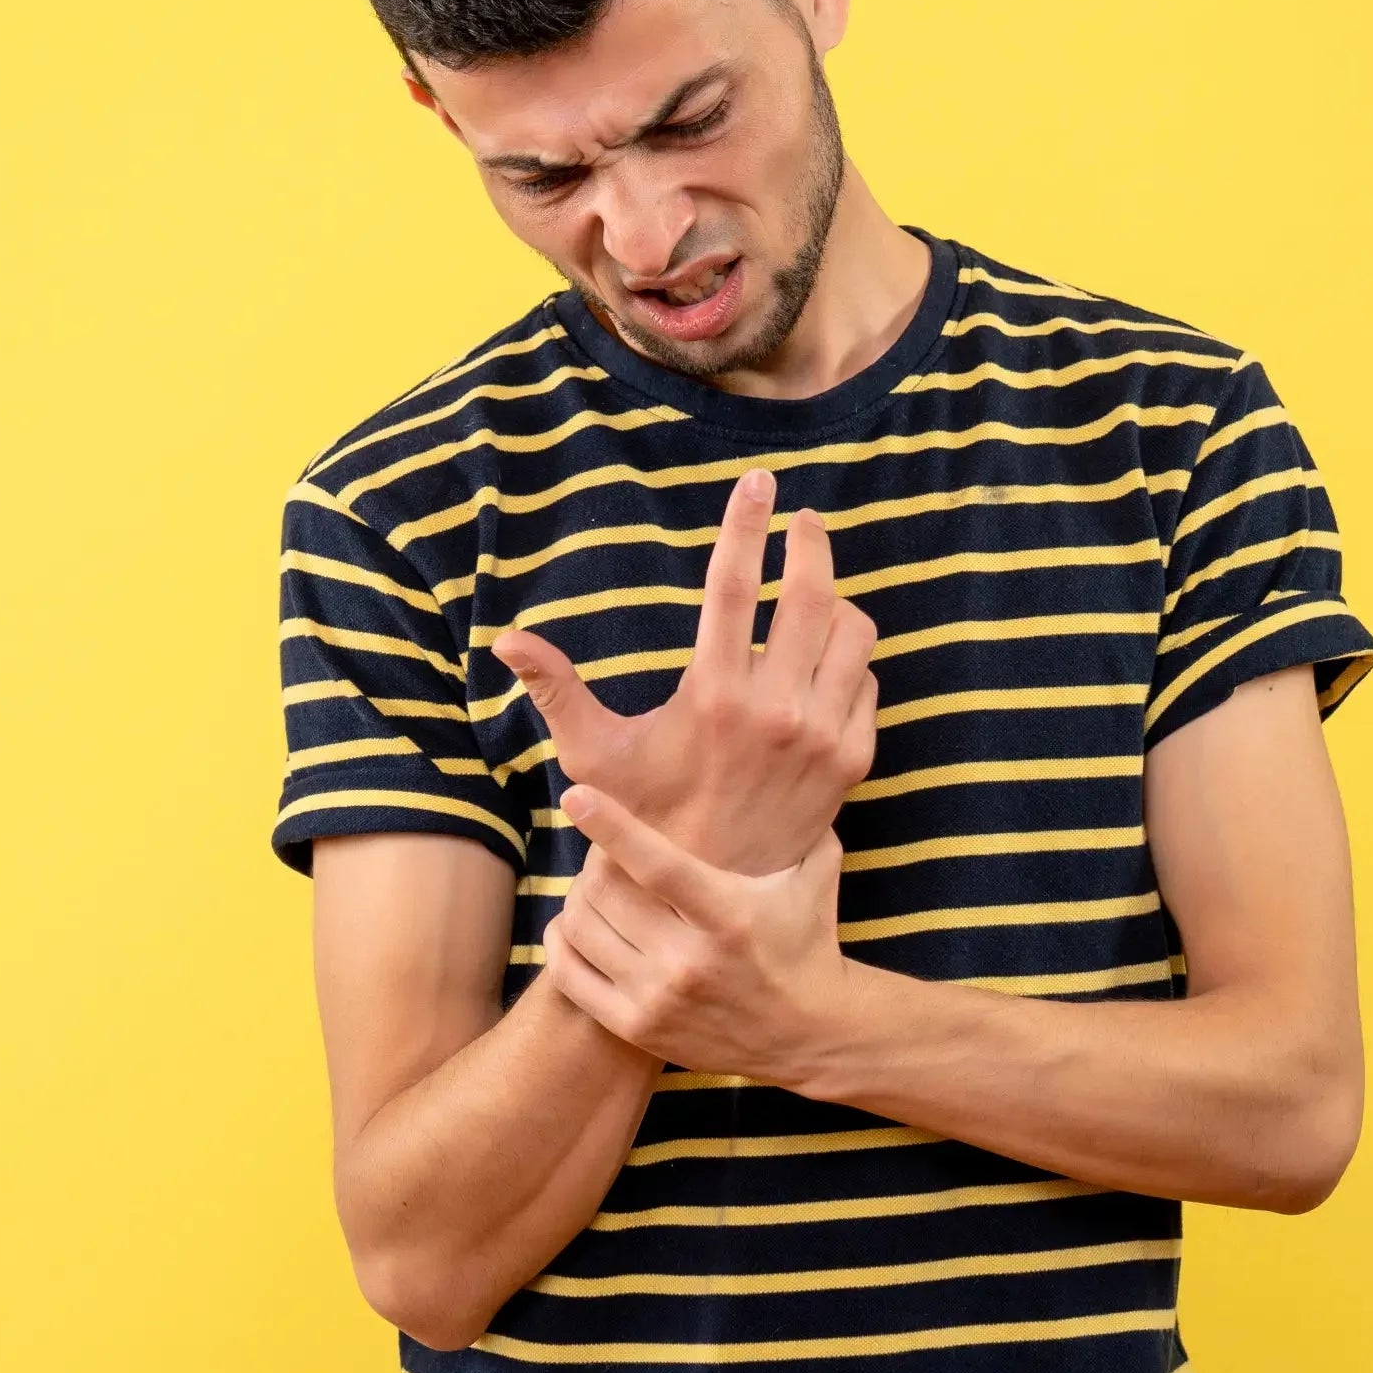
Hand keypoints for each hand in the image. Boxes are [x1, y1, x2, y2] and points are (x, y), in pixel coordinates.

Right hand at [490, 467, 877, 873]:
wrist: (711, 891)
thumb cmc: (645, 814)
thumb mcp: (595, 753)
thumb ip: (556, 690)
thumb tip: (506, 641)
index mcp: (713, 694)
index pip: (733, 584)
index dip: (744, 523)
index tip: (758, 481)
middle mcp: (775, 709)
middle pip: (810, 593)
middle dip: (809, 543)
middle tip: (802, 521)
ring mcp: (821, 734)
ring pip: (851, 631)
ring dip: (835, 602)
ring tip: (814, 595)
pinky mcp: (852, 759)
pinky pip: (866, 681)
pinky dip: (850, 661)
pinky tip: (825, 661)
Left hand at [539, 782, 859, 1084]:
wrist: (810, 1035)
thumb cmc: (808, 941)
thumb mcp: (815, 876)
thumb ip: (805, 820)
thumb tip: (791, 762)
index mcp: (729, 915)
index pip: (657, 864)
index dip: (611, 825)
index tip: (577, 795)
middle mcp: (690, 960)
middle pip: (605, 891)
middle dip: (592, 861)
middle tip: (603, 851)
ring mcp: (659, 998)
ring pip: (581, 928)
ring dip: (576, 897)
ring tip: (593, 886)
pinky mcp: (638, 1028)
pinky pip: (570, 976)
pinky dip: (561, 942)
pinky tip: (575, 924)